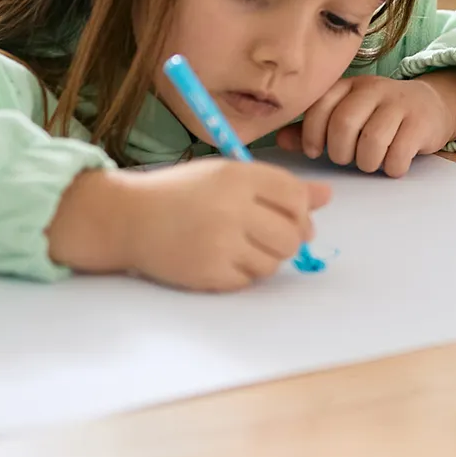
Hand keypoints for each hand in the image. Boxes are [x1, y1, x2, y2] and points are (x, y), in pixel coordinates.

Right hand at [45, 162, 328, 290]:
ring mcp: (220, 243)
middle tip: (269, 237)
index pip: (295, 197)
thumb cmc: (179, 193)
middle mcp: (231, 208)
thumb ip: (277, 186)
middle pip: (292, 236)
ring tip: (239, 245)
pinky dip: (243, 274)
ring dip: (265, 258)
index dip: (301, 211)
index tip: (293, 218)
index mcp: (237, 177)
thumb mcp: (226, 175)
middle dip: (289, 240)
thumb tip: (327, 196)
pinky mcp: (209, 273)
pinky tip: (222, 258)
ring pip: (274, 262)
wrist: (127, 218)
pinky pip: (249, 281)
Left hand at [297, 71, 455, 176]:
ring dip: (366, 162)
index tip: (315, 151)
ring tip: (369, 163)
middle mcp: (373, 89)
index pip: (320, 105)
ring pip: (372, 139)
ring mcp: (399, 103)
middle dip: (340, 151)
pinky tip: (392, 164)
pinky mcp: (421, 122)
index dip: (311, 134)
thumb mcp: (347, 115)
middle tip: (346, 159)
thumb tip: (281, 140)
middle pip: (344, 123)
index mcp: (349, 86)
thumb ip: (314, 128)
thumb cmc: (380, 116)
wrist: (431, 106)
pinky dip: (392, 167)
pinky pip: (399, 152)